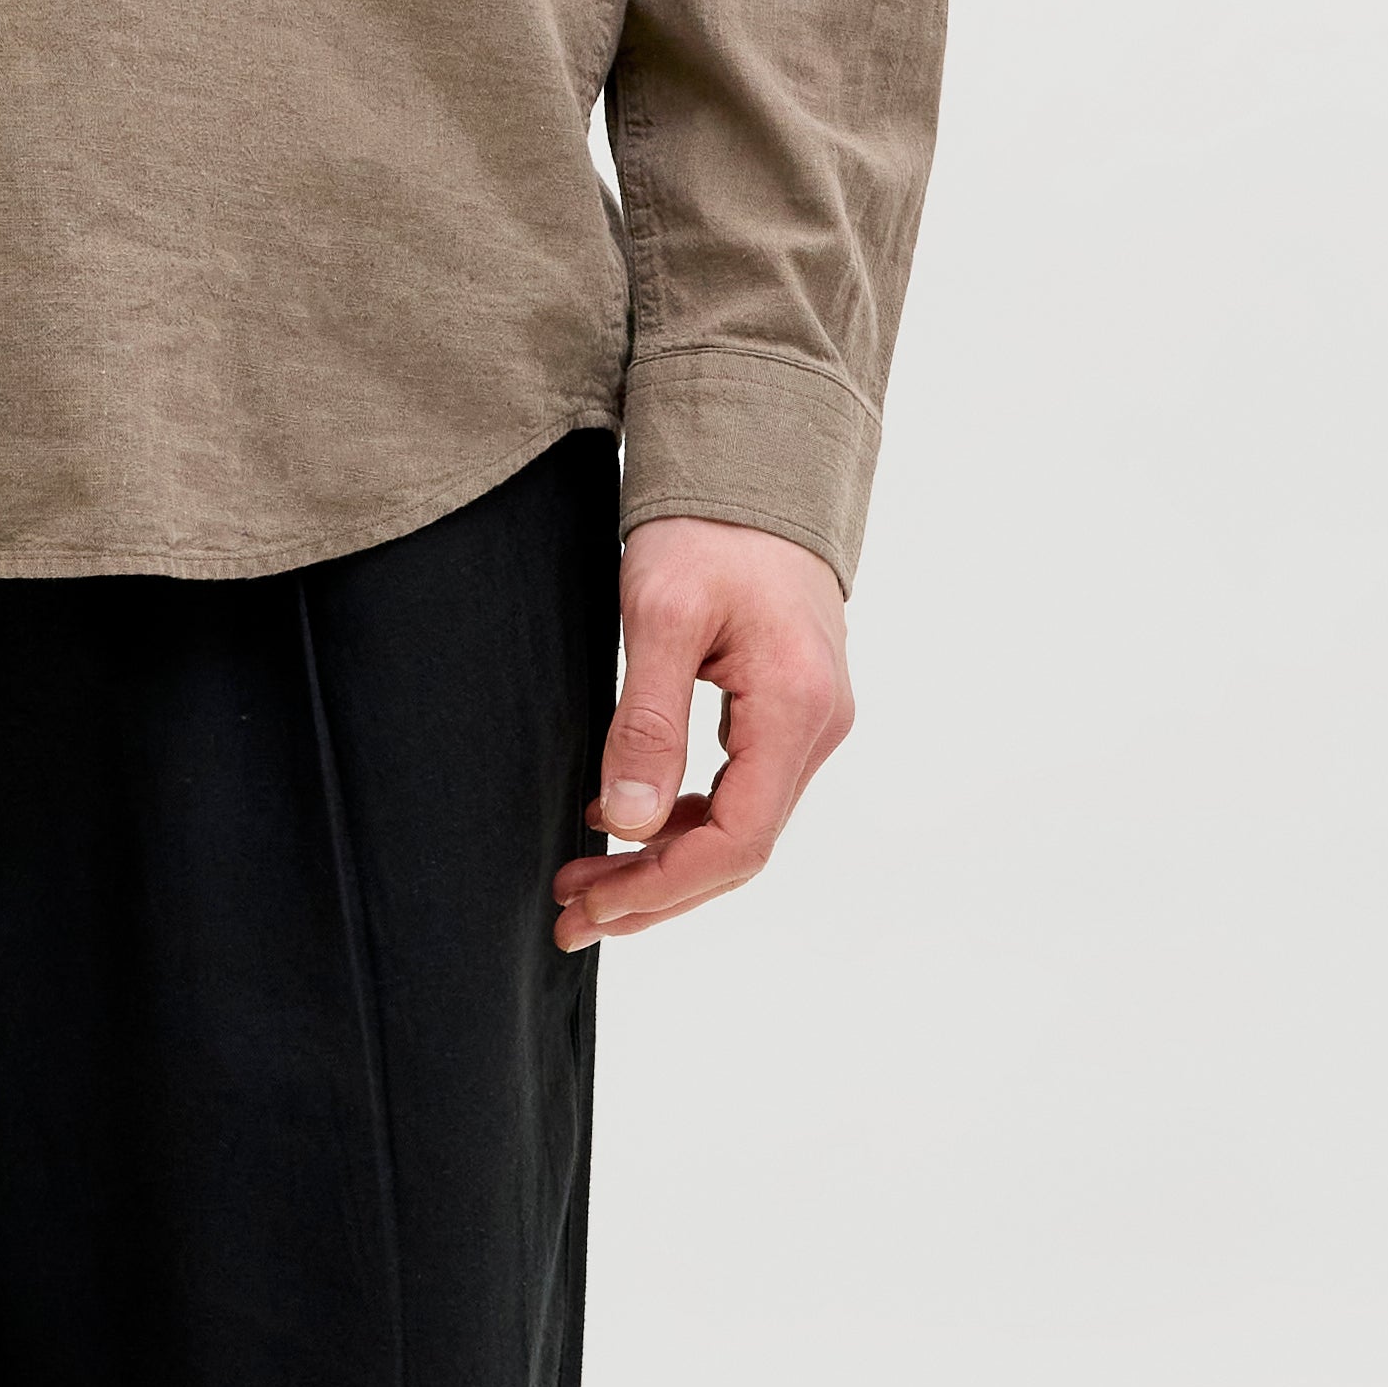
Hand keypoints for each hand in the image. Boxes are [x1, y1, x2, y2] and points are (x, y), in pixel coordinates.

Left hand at [554, 519, 852, 949]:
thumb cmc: (707, 528)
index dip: (661, 888)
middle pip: (739, 850)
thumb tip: (625, 824)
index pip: (737, 841)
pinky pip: (736, 792)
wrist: (755, 469)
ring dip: (659, 864)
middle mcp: (818, 728)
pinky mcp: (787, 712)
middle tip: (568, 917)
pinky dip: (677, 820)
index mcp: (795, 710)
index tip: (592, 907)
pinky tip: (614, 820)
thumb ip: (646, 721)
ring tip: (580, 884)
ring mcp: (809, 723)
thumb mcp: (660, 615)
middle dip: (652, 894)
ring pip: (737, 828)